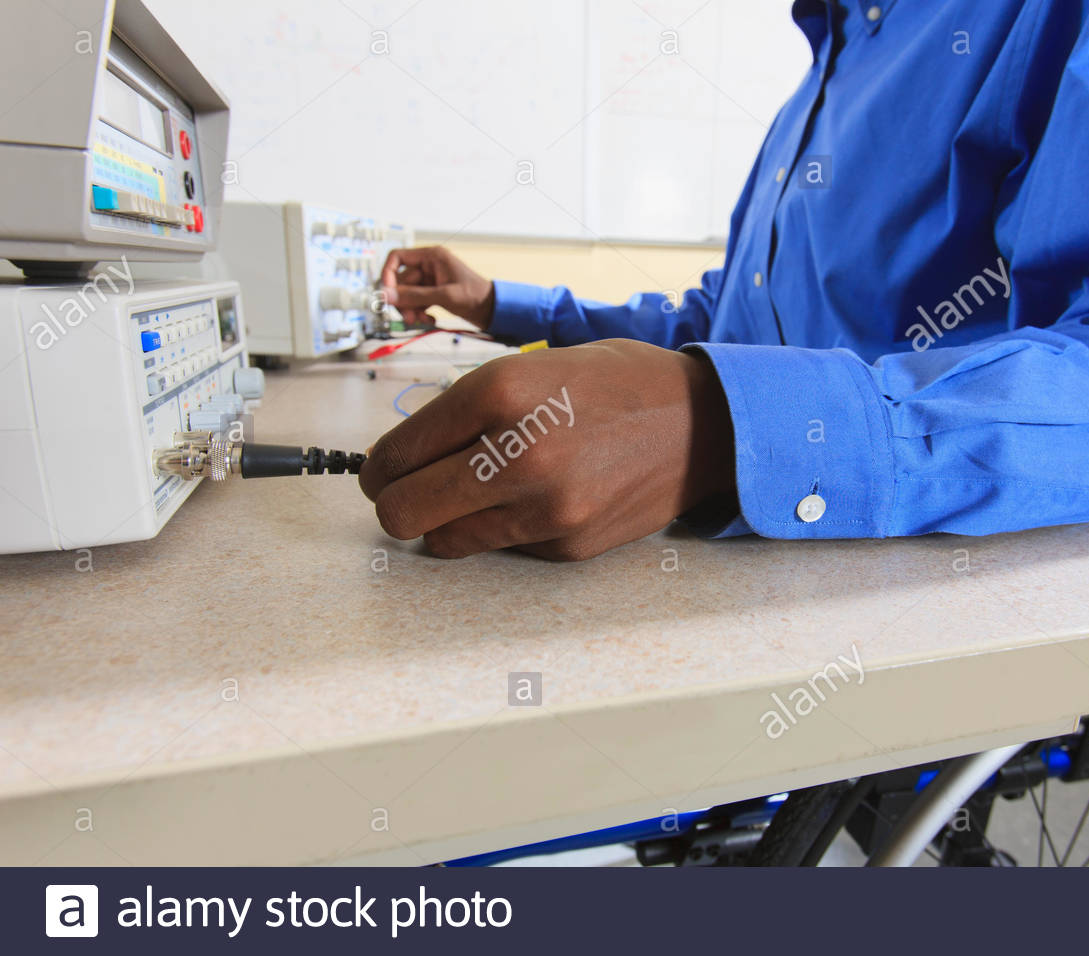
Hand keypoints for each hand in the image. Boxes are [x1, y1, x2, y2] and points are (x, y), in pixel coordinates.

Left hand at [359, 339, 734, 560]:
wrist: (703, 422)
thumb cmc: (617, 385)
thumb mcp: (533, 367)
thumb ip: (469, 408)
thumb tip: (406, 455)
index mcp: (497, 393)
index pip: (393, 454)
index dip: (376, 469)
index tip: (380, 474)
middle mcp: (515, 454)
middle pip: (401, 511)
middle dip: (394, 504)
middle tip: (407, 495)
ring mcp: (543, 507)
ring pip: (442, 541)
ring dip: (444, 523)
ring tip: (471, 498)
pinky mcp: (566, 543)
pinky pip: (500, 548)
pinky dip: (501, 530)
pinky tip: (535, 501)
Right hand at [379, 245, 494, 328]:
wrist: (492, 310)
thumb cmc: (476, 296)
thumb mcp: (444, 295)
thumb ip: (414, 296)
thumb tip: (386, 296)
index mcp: (431, 256)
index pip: (397, 257)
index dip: (388, 274)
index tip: (387, 294)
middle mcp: (428, 266)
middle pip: (400, 281)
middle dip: (403, 301)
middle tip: (409, 318)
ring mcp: (430, 280)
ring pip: (407, 295)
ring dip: (411, 310)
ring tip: (422, 321)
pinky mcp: (432, 293)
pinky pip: (416, 302)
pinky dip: (419, 313)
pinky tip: (430, 320)